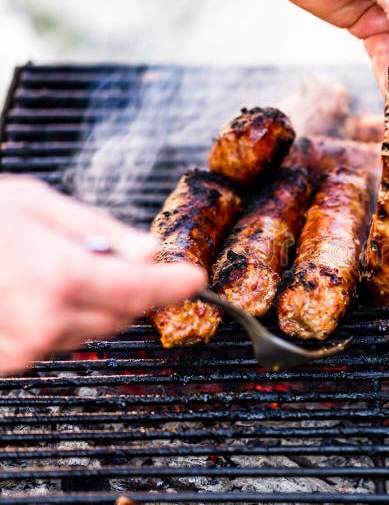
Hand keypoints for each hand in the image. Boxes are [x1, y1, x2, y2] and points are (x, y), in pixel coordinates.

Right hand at [0, 176, 205, 374]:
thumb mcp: (37, 204)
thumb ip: (101, 231)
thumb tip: (148, 251)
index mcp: (59, 276)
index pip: (141, 291)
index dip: (174, 284)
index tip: (192, 277)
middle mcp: (45, 321)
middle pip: (123, 314)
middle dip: (130, 287)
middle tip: (111, 256)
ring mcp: (22, 349)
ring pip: (93, 330)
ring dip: (94, 303)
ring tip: (52, 268)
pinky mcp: (6, 363)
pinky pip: (58, 342)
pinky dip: (61, 319)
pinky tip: (33, 293)